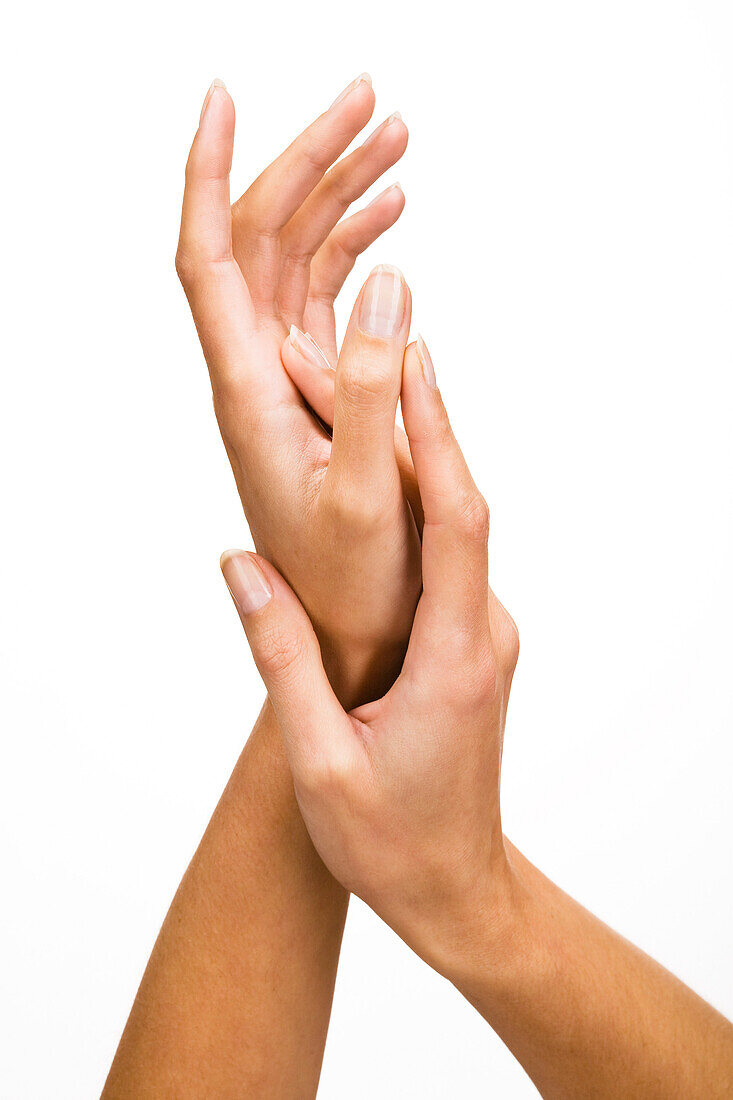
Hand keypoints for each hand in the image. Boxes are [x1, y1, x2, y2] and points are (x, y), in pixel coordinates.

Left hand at [177, 78, 420, 701]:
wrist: (349, 630)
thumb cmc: (350, 580)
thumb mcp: (367, 488)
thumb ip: (369, 383)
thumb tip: (388, 274)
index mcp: (248, 389)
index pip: (209, 256)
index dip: (210, 174)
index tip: (225, 95)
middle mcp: (256, 371)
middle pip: (263, 236)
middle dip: (309, 158)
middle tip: (373, 99)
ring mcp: (288, 376)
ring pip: (299, 259)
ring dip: (340, 194)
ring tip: (397, 140)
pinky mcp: (320, 390)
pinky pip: (328, 298)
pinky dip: (358, 249)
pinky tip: (393, 222)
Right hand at [221, 336, 519, 967]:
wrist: (457, 888)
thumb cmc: (392, 840)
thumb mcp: (319, 758)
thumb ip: (280, 656)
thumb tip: (240, 563)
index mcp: (457, 656)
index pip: (460, 522)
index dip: (436, 436)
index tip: (410, 362)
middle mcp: (484, 632)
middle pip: (456, 505)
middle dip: (409, 422)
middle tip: (351, 350)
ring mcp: (483, 634)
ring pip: (451, 526)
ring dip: (404, 459)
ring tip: (339, 394)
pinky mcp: (470, 641)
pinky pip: (445, 556)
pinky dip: (407, 505)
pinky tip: (363, 474)